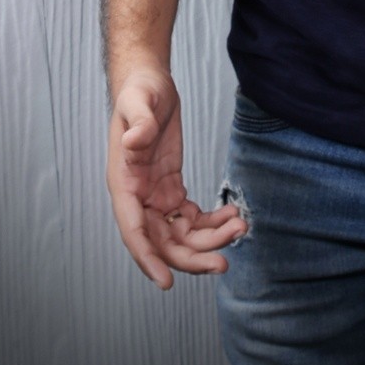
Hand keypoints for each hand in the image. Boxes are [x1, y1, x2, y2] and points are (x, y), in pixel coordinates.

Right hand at [106, 67, 246, 288]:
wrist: (149, 83)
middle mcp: (139, 198)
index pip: (134, 230)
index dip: (148, 259)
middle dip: (192, 257)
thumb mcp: (138, 101)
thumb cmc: (139, 92)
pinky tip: (233, 214)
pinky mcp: (171, 190)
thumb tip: (135, 141)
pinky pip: (192, 219)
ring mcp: (155, 196)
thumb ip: (138, 122)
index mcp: (124, 183)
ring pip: (181, 235)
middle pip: (163, 243)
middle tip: (224, 262)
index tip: (167, 282)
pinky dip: (212, 222)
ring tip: (240, 227)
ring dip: (209, 240)